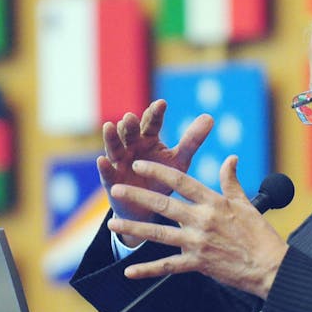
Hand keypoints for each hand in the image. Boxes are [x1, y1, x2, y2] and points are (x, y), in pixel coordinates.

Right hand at [98, 99, 212, 244]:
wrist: (148, 208)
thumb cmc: (163, 179)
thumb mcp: (180, 161)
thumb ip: (192, 141)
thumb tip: (210, 117)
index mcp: (149, 139)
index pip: (152, 123)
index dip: (156, 114)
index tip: (162, 104)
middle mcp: (132, 147)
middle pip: (131, 133)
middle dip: (130, 125)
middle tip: (130, 116)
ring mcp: (119, 163)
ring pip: (114, 148)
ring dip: (112, 138)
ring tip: (109, 127)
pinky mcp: (111, 181)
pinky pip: (107, 173)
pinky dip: (104, 167)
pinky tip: (101, 161)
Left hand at [106, 156, 289, 299]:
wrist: (269, 267)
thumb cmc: (260, 236)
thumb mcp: (247, 204)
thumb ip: (232, 181)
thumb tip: (231, 158)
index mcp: (215, 202)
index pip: (182, 181)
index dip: (158, 171)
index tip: (139, 164)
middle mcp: (203, 220)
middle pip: (164, 205)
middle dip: (138, 195)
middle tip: (116, 188)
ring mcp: (198, 243)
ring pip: (159, 234)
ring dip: (134, 228)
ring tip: (112, 223)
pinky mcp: (197, 263)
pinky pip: (167, 267)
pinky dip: (147, 270)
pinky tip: (129, 270)